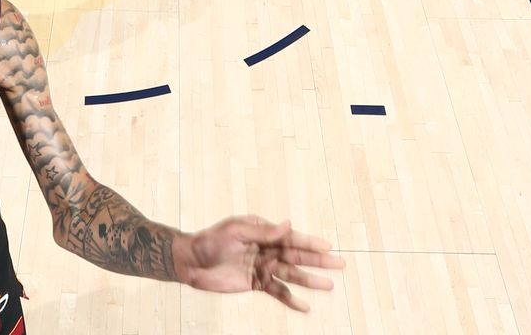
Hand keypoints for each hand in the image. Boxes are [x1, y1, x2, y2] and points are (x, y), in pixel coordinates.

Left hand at [178, 216, 342, 311]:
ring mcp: (262, 267)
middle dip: (318, 260)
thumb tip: (288, 224)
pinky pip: (277, 291)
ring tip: (329, 285)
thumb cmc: (211, 240)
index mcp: (263, 231)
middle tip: (339, 264)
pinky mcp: (256, 283)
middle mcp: (266, 248)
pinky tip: (304, 306)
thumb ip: (263, 230)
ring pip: (291, 275)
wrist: (191, 262)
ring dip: (309, 280)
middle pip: (296, 256)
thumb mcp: (236, 230)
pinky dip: (290, 299)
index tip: (328, 246)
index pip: (291, 237)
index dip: (310, 242)